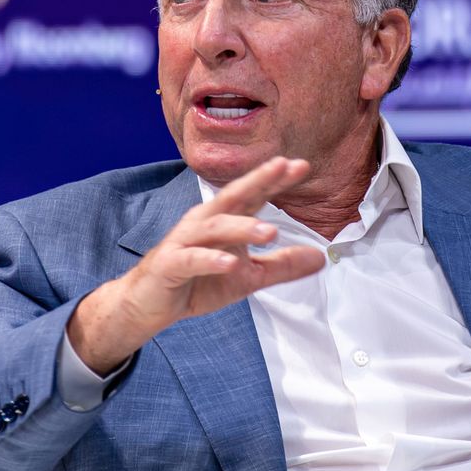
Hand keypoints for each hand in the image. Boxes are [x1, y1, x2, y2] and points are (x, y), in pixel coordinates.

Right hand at [67, 156, 327, 373]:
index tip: (302, 165)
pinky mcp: (170, 264)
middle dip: (258, 180)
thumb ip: (282, 265)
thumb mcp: (248, 276)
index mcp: (224, 220)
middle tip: (283, 168)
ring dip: (241, 227)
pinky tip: (229, 263)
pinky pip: (192, 259)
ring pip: (215, 227)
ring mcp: (185, 241)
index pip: (252, 194)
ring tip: (269, 232)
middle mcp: (204, 222)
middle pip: (233, 196)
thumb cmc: (198, 282)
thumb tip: (321, 258)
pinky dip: (210, 259)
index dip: (274, 179)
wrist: (149, 305)